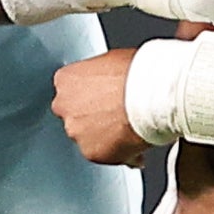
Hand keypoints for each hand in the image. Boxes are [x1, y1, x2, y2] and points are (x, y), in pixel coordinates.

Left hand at [51, 48, 145, 164]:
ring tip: (129, 128)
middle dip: (92, 115)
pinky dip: (117, 151)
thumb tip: (110, 80)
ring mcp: (76, 131)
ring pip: (87, 136)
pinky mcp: (91, 153)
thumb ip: (101, 74)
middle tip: (116, 111)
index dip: (90, 93)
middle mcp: (64, 106)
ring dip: (104, 135)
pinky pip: (104, 154)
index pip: (71, 88)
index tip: (103, 94)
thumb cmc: (136, 74)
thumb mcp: (113, 60)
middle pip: (75, 114)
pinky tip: (134, 141)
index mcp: (66, 79)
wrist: (149, 97)